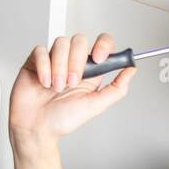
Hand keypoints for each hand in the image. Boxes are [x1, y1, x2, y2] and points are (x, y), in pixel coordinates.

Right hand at [9, 33, 135, 143]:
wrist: (36, 128)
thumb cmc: (62, 120)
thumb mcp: (95, 106)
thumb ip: (116, 88)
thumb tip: (132, 70)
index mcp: (90, 72)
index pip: (101, 43)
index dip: (103, 45)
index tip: (99, 59)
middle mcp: (72, 62)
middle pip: (80, 40)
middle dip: (76, 62)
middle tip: (72, 83)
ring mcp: (54, 59)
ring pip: (61, 43)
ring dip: (60, 67)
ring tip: (57, 87)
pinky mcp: (36, 60)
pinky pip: (41, 50)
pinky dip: (44, 67)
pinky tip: (44, 83)